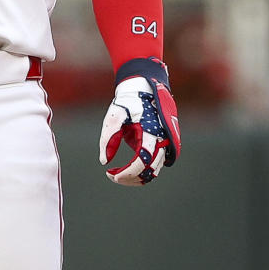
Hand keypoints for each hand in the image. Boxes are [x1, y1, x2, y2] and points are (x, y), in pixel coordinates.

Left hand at [99, 70, 179, 186]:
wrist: (141, 91)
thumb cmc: (127, 103)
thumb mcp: (114, 118)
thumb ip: (108, 139)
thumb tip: (104, 161)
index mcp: (151, 133)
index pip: (142, 162)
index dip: (127, 173)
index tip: (111, 174)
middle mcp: (161, 141)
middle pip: (149, 171)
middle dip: (130, 178)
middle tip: (112, 176)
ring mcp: (163, 144)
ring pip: (153, 171)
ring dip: (136, 177)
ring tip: (117, 174)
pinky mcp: (160, 146)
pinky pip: (153, 165)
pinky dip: (141, 171)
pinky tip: (125, 170)